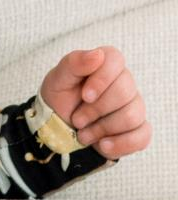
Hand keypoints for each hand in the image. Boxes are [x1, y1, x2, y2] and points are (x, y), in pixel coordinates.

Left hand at [40, 46, 150, 160]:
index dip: (101, 79)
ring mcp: (134, 106)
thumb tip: (97, 54)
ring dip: (101, 129)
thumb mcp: (58, 80)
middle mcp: (125, 83)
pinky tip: (102, 144)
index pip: (116, 60)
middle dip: (94, 110)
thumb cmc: (59, 98)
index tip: (84, 96)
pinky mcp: (138, 129)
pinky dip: (119, 144)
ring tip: (83, 132)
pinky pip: (141, 137)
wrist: (58, 128)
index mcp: (105, 65)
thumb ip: (74, 63)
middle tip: (77, 119)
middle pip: (124, 93)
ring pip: (131, 116)